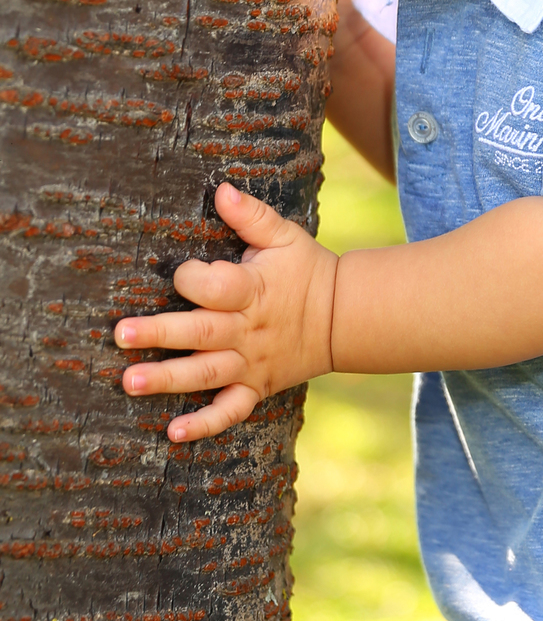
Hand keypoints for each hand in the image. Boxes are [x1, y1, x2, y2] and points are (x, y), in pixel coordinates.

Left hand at [115, 182, 337, 442]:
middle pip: (200, 332)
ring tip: (130, 381)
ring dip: (168, 378)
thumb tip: (220, 189)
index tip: (182, 272)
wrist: (343, 318)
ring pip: (206, 374)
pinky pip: (230, 411)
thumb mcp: (285, 237)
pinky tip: (173, 432)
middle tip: (120, 334)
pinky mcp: (256, 388)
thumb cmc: (306, 270)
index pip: (215, 286)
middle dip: (160, 333)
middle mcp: (248, 331)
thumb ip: (250, 216)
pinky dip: (205, 424)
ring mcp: (251, 363)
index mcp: (254, 291)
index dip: (192, 278)